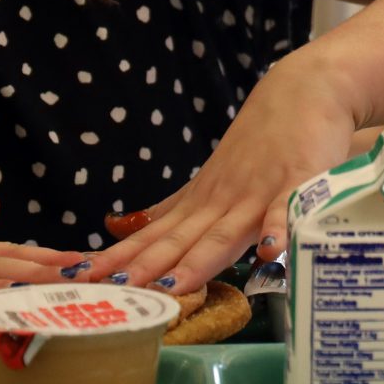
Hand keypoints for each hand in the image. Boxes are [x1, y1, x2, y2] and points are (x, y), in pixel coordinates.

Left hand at [83, 54, 365, 294]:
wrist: (303, 91)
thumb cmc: (258, 143)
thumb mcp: (207, 180)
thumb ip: (169, 211)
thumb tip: (116, 227)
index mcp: (198, 205)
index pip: (150, 238)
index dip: (117, 260)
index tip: (81, 281)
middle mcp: (221, 202)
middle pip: (178, 241)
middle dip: (145, 269)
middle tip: (110, 292)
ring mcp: (257, 194)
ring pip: (224, 233)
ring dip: (198, 260)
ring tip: (172, 287)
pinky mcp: (298, 183)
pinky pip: (286, 210)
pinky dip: (277, 229)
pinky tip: (268, 251)